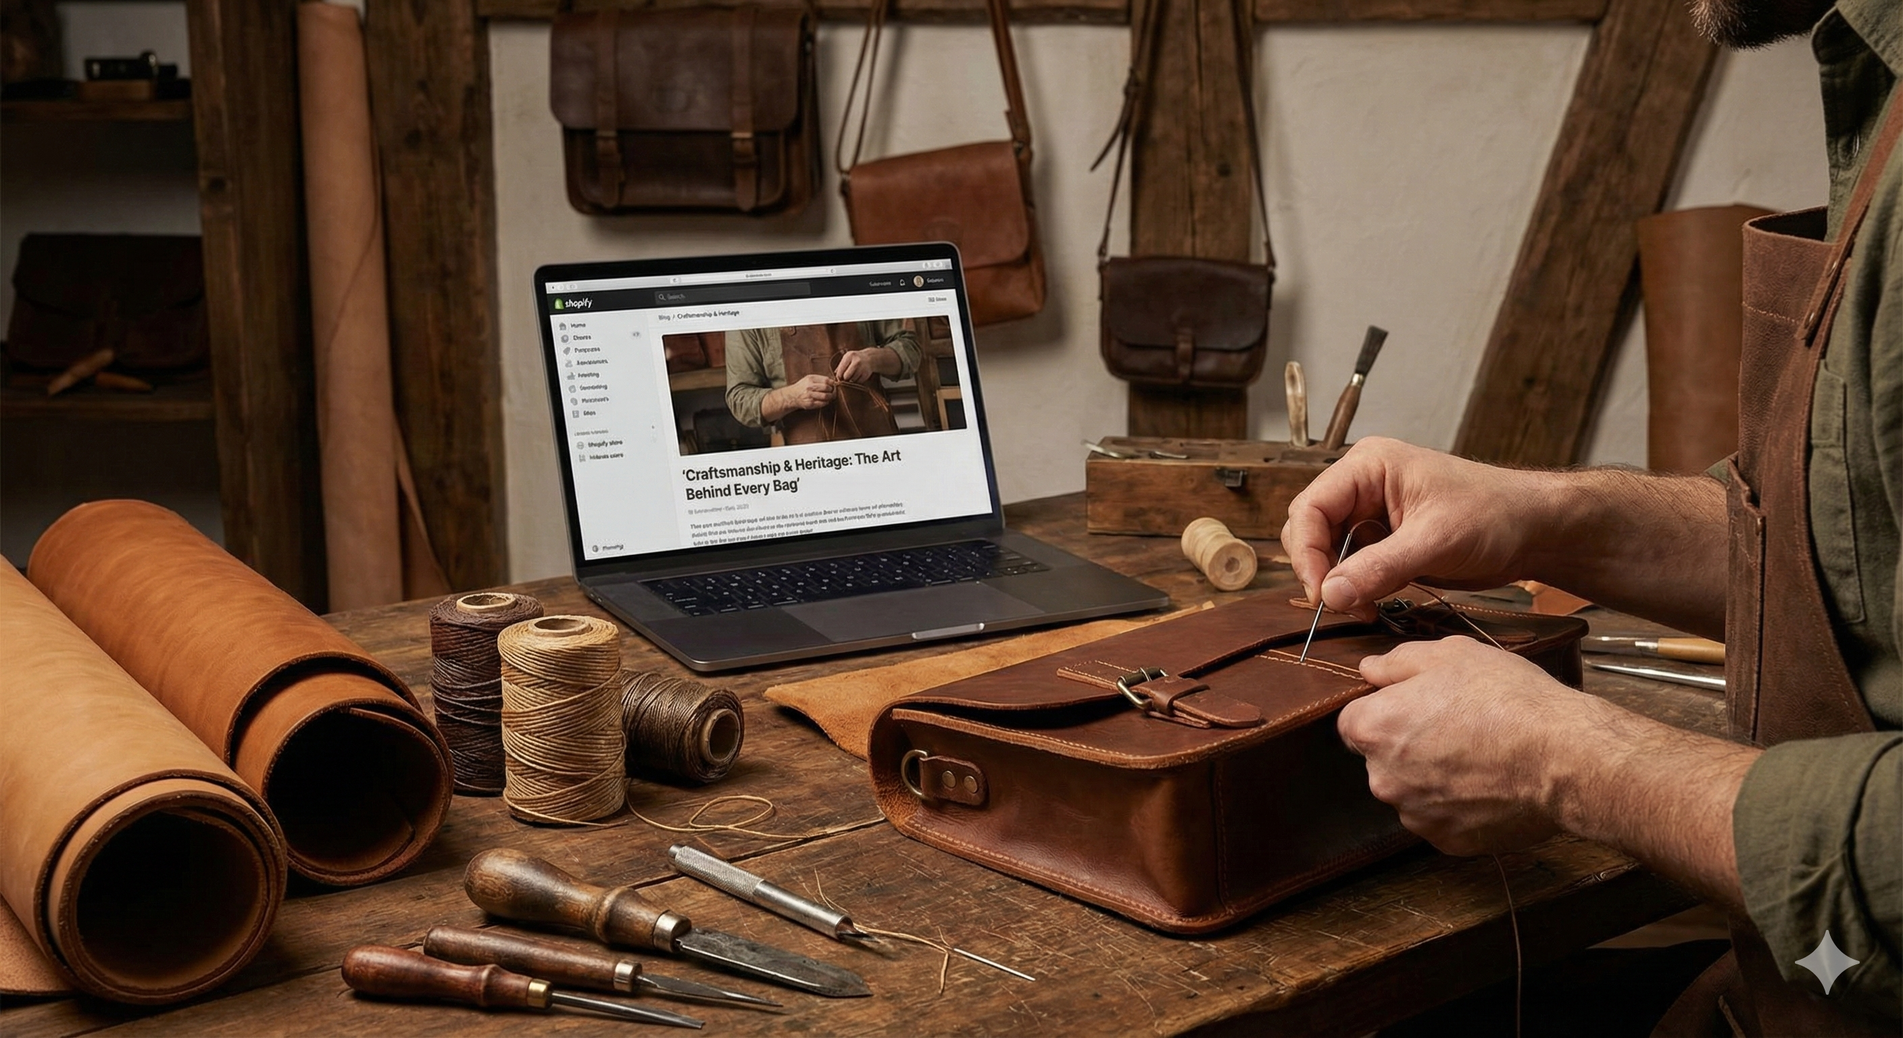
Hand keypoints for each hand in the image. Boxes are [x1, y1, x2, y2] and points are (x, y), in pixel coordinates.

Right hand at [777, 374, 834, 411]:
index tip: (833, 385)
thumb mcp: (808, 378)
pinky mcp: (810, 404)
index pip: (826, 380)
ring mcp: (810, 396)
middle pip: (827, 388)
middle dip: (832, 390)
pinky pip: (823, 403)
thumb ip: (820, 379)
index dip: (832, 383)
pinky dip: (826, 402)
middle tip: (832, 392)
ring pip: (826, 396)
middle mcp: (810, 387)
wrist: (792, 396)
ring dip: (830, 397)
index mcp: (810, 379)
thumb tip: (833, 382)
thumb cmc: (802, 386)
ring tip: (829, 397)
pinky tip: (825, 401)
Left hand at [834, 348, 879, 382]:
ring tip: (852, 375)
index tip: (839, 377)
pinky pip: (858, 382)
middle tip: (845, 377)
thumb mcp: (847, 358)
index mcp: (850, 356)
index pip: (841, 369)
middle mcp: (857, 361)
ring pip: (852, 380)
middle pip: (846, 376)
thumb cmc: (855, 358)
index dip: (839, 375)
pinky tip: (857, 376)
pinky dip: (857, 381)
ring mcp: (863, 368)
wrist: (869, 358)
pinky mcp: (866, 374)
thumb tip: (835, 375)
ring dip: (851, 379)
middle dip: (845, 378)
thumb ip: (840, 366)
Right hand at [1280, 437, 1554, 616]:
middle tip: (1341, 606)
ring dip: (1338, 584)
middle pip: (1311, 529)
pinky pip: (1352, 566)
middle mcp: (1363, 486)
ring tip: (1363, 609)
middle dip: (1320, 569)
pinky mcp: (1385, 540)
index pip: (1311, 507)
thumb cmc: (1495, 516)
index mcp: (1368, 467)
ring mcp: (1372, 514)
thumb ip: (1379, 568)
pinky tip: (1373, 605)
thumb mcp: (1435, 541)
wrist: (1537, 530)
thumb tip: (1328, 595)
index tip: (1321, 594)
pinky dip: (1355, 589)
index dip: (1307, 552)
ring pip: (1328, 552)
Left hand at [1340, 636, 1587, 854]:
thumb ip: (1397, 663)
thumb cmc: (1506, 699)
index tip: (1416, 706)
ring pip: (1413, 792)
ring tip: (1480, 758)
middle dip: (1408, 746)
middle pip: (1383, 760)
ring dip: (1433, 779)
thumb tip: (1369, 670)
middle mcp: (1383, 779)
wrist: (1562, 756)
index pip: (1353, 722)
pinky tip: (1491, 785)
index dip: (1385, 711)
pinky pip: (1444, 820)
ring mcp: (1416, 816)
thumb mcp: (1449, 655)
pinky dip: (1460, 807)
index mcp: (1374, 729)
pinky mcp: (1448, 841)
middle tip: (1456, 728)